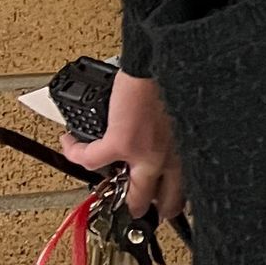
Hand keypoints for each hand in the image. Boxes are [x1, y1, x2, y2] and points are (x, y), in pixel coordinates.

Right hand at [62, 71, 184, 222]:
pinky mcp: (121, 142)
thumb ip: (185, 125)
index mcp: (195, 148)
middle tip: (138, 209)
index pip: (191, 186)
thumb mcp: (193, 107)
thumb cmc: (183, 70)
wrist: (166, 55)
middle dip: (154, 208)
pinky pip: (90, 159)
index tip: (169, 201)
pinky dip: (76, 153)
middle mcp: (176, 157)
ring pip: (132, 194)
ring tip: (102, 186)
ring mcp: (147, 154)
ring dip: (114, 192)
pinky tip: (70, 143)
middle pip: (168, 203)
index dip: (177, 199)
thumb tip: (174, 124)